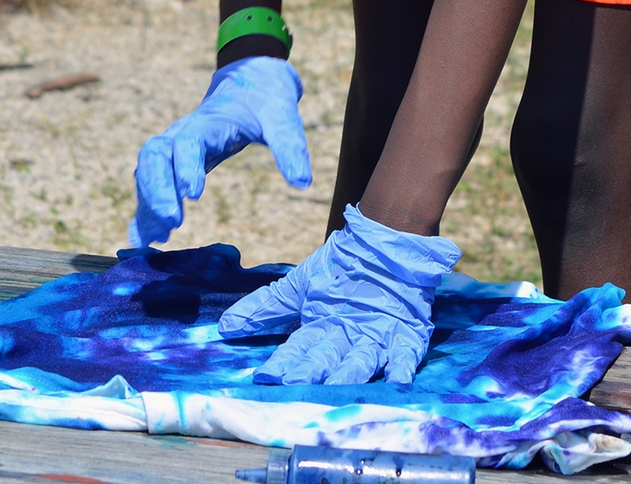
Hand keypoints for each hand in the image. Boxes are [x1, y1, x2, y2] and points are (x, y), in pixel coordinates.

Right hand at [128, 56, 311, 246]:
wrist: (249, 81)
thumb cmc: (265, 99)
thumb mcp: (282, 116)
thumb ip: (290, 146)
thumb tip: (303, 183)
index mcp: (208, 121)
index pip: (187, 141)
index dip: (186, 166)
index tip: (194, 195)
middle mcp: (183, 133)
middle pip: (155, 156)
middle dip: (157, 189)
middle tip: (173, 222)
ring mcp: (174, 147)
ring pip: (148, 171)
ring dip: (149, 203)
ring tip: (157, 238)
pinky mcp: (174, 162)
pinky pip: (152, 184)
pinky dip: (145, 210)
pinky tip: (144, 239)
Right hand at [218, 204, 459, 384]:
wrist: (382, 244)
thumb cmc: (338, 269)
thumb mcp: (298, 287)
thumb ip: (265, 309)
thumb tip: (224, 327)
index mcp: (318, 333)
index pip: (296, 352)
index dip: (282, 364)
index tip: (265, 378)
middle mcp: (345, 342)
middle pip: (326, 361)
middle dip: (312, 374)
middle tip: (296, 387)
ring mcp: (376, 340)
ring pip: (360, 363)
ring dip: (351, 374)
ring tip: (340, 387)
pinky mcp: (407, 336)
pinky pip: (404, 355)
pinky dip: (401, 367)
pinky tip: (399, 380)